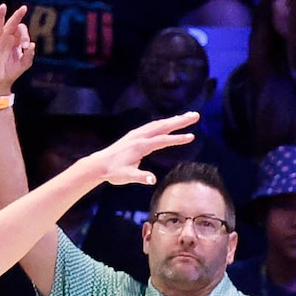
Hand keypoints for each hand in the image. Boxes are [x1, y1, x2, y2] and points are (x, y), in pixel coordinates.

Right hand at [0, 3, 33, 98]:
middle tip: (24, 8)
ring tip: (3, 6)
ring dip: (0, 16)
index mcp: (16, 40)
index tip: (25, 46)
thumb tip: (32, 44)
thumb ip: (29, 55)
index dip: (25, 36)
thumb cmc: (12, 71)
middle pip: (12, 24)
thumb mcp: (24, 64)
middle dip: (17, 17)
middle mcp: (6, 38)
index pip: (21, 31)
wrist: (0, 81)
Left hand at [77, 112, 201, 188]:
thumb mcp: (126, 177)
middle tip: (196, 116)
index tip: (191, 136)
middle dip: (180, 121)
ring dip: (174, 119)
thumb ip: (140, 177)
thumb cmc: (113, 172)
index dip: (177, 139)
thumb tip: (152, 180)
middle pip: (163, 126)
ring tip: (188, 117)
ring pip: (159, 123)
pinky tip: (170, 122)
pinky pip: (153, 125)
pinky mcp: (135, 134)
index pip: (162, 140)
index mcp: (140, 146)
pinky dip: (165, 122)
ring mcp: (137, 134)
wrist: (99, 164)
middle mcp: (140, 136)